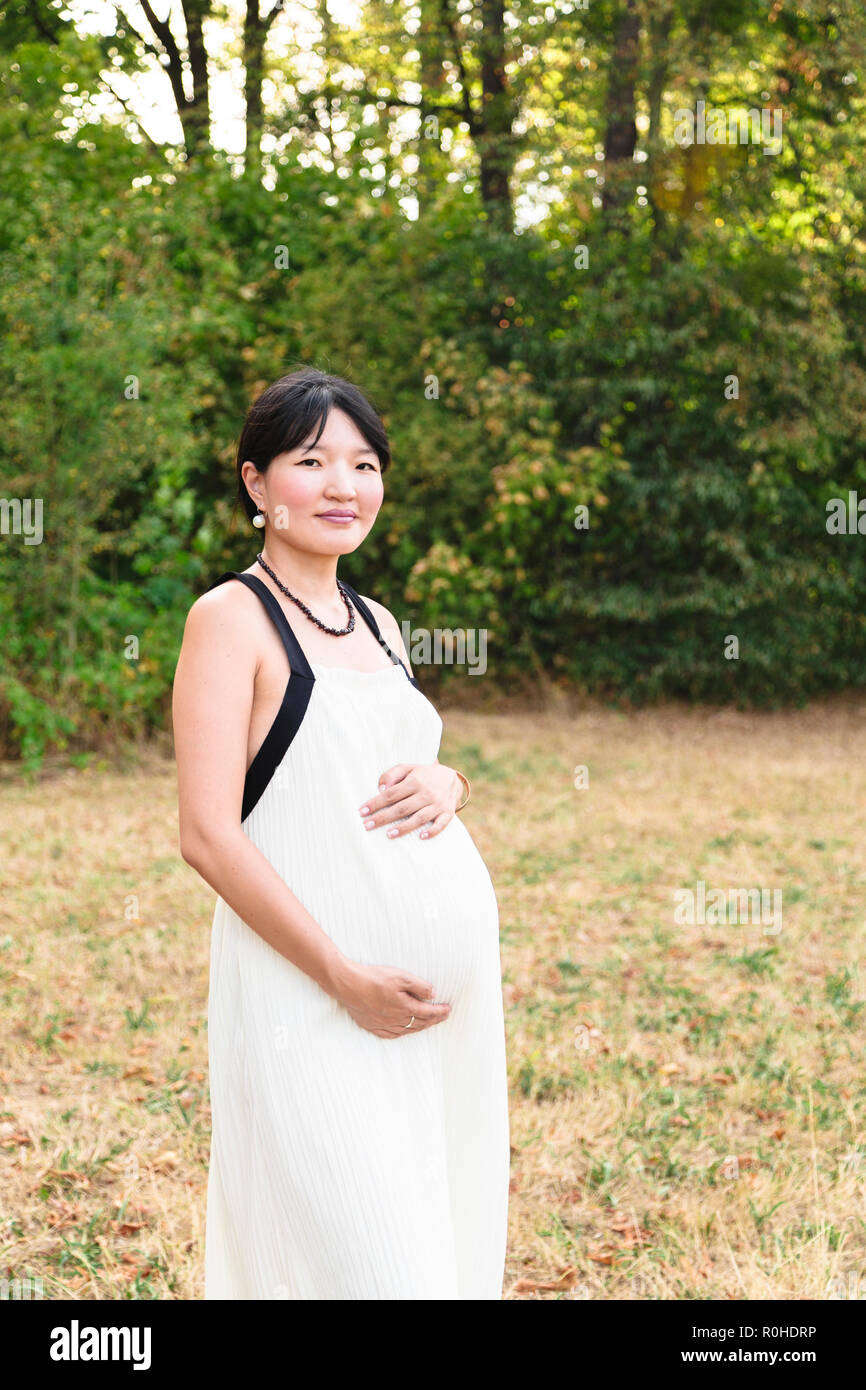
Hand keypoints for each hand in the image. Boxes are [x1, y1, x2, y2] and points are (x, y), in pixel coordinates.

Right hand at [328, 957, 451, 1038]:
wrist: (347, 984)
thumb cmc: (373, 978)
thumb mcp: (400, 976)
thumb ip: (419, 986)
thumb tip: (433, 994)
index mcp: (404, 1008)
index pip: (428, 1013)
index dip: (440, 1012)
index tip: (448, 1009)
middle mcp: (395, 1020)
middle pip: (419, 1023)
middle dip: (434, 1020)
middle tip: (443, 1016)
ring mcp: (383, 1025)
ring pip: (407, 1030)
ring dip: (420, 1027)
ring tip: (428, 1023)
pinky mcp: (372, 1026)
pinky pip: (391, 1034)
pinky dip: (401, 1033)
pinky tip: (403, 1031)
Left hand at [358, 763, 461, 839]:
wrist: (452, 778)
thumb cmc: (424, 775)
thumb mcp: (409, 768)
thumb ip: (392, 774)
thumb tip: (380, 788)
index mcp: (415, 781)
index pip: (391, 794)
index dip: (376, 803)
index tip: (362, 812)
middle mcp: (426, 793)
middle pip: (402, 808)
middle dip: (383, 818)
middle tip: (367, 826)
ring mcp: (438, 804)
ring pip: (419, 817)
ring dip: (404, 827)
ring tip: (388, 835)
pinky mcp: (447, 813)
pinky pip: (441, 824)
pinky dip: (432, 831)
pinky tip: (421, 837)